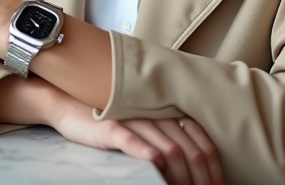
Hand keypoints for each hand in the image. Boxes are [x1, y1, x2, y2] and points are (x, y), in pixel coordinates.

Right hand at [47, 98, 220, 184]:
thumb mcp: (146, 129)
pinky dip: (147, 153)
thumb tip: (193, 170)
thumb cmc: (112, 121)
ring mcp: (134, 120)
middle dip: (202, 179)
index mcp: (168, 114)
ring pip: (168, 149)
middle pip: (190, 150)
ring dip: (181, 177)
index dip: (213, 169)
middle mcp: (156, 115)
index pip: (201, 142)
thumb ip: (169, 141)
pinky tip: (156, 164)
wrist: (71, 106)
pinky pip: (132, 140)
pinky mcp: (110, 127)